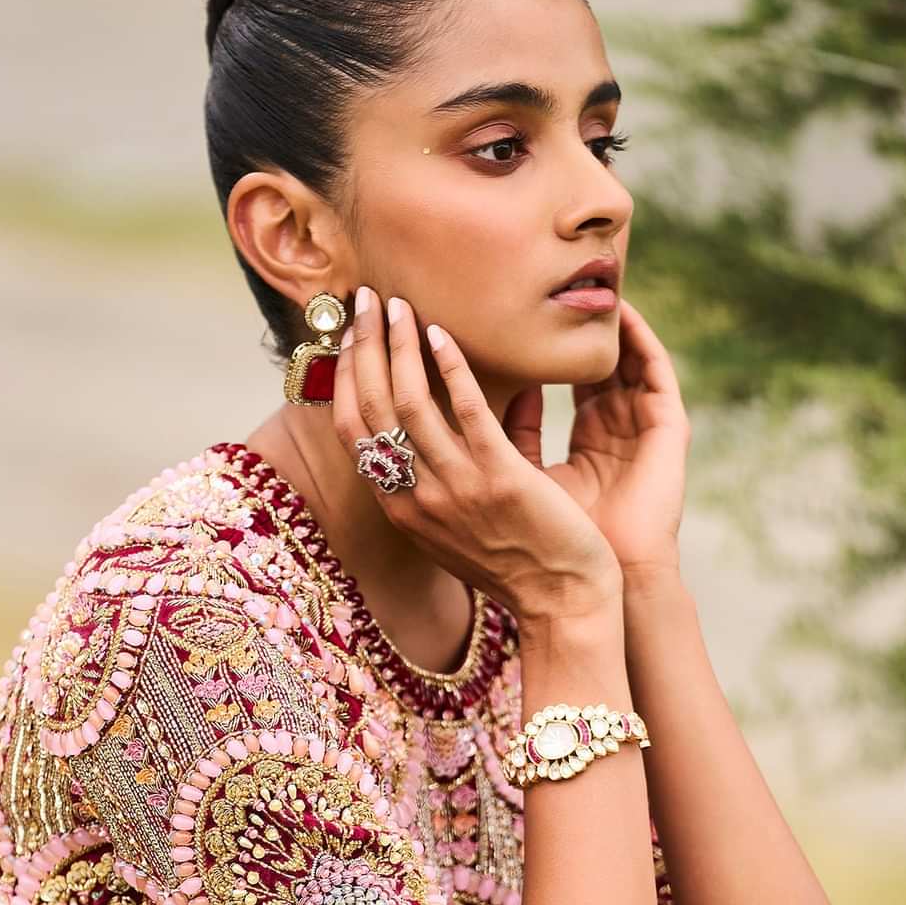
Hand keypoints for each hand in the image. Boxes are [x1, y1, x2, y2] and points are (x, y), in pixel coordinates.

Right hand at [332, 288, 620, 623]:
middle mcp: (417, 499)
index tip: (349, 336)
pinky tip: (442, 332)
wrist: (561, 604)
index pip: (352, 432)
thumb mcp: (459, 526)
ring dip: (399, 345)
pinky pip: (467, 409)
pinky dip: (450, 366)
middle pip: (371, 410)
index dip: (344, 377)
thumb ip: (441, 476)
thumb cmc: (517, 563)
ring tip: (398, 305)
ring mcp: (455, 489)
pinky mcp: (498, 479)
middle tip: (365, 300)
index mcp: (402, 509)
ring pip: (409, 402)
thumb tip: (443, 416)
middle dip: (362, 347)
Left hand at [502, 298, 690, 583]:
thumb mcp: (522, 478)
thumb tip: (472, 394)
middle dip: (576, 325)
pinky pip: (655, 368)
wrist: (593, 585)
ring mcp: (646, 424)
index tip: (511, 316)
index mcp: (589, 440)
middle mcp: (619, 426)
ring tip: (581, 279)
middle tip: (548, 280)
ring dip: (606, 321)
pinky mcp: (669, 427)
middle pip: (598, 360)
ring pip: (627, 356)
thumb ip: (509, 436)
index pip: (569, 380)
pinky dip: (638, 337)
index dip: (546, 349)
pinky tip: (620, 309)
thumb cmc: (554, 544)